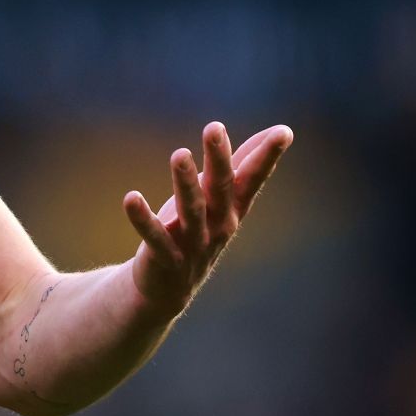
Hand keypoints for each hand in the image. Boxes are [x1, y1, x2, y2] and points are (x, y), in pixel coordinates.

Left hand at [123, 121, 292, 312]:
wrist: (169, 288)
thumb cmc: (196, 229)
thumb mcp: (220, 196)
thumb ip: (244, 164)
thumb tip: (284, 129)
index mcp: (232, 208)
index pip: (253, 178)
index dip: (267, 156)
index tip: (284, 132)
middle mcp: (218, 225)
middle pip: (221, 189)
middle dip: (219, 159)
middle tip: (215, 128)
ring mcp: (194, 243)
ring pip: (192, 210)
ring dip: (186, 183)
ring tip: (179, 154)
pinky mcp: (166, 258)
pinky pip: (155, 237)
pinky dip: (143, 219)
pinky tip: (131, 198)